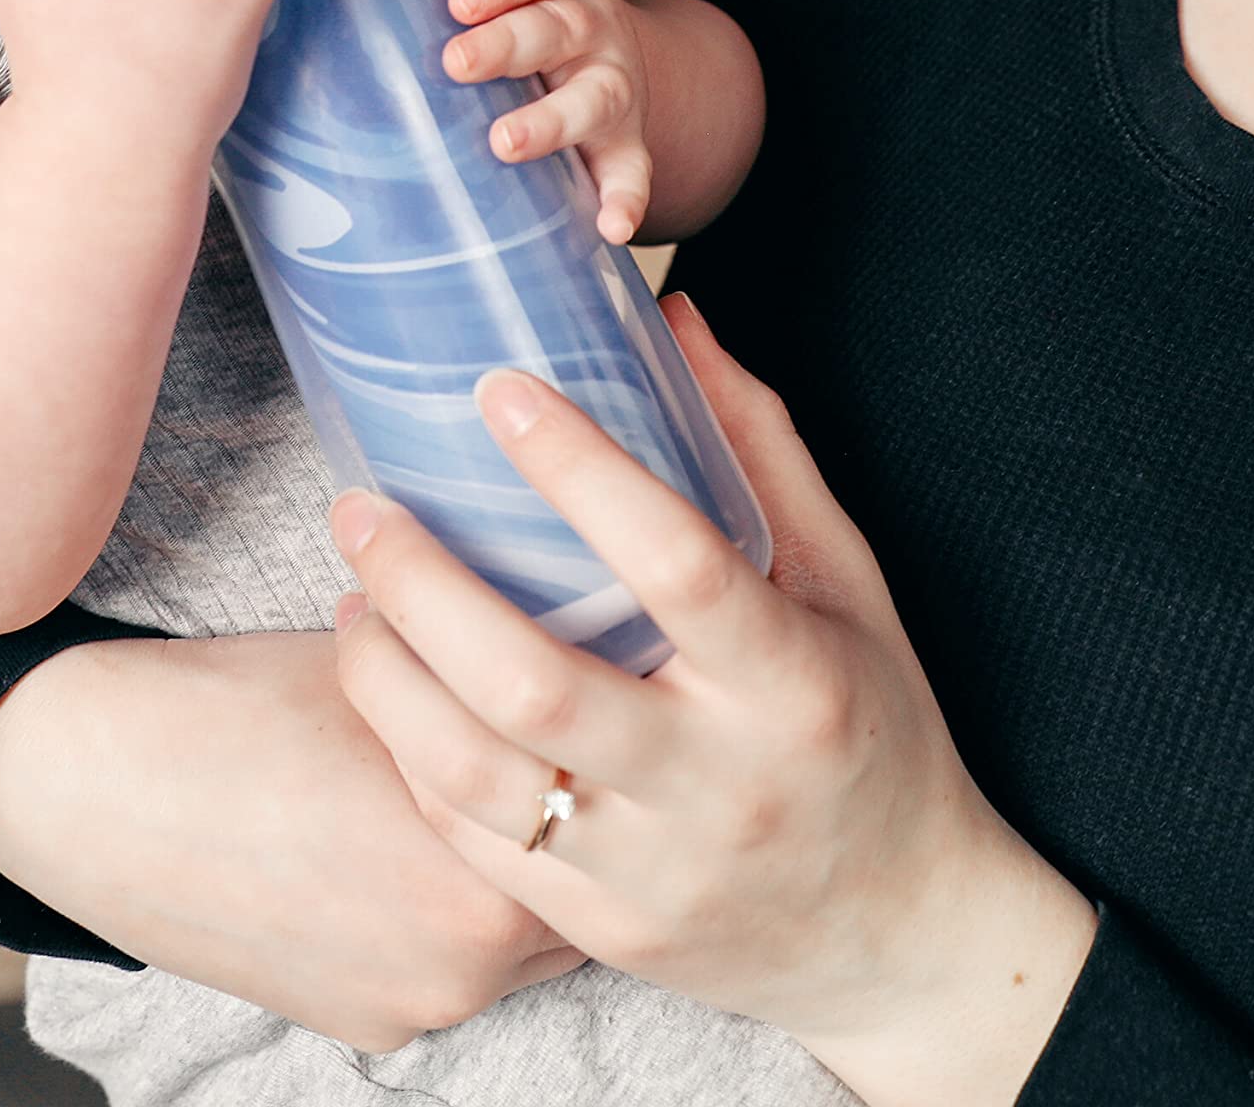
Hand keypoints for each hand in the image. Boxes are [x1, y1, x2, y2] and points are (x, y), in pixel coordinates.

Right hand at [0, 630, 586, 1053]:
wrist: (98, 781)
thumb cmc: (247, 705)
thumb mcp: (401, 682)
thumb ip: (488, 694)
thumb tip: (567, 654)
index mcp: (482, 870)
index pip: (602, 817)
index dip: (603, 755)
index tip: (606, 714)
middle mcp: (462, 966)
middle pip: (573, 888)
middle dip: (571, 826)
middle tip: (564, 753)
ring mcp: (411, 1006)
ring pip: (515, 937)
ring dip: (516, 875)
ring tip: (490, 795)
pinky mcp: (363, 1025)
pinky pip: (448, 967)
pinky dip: (449, 915)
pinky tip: (420, 847)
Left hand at [329, 297, 1096, 1097]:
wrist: (903, 934)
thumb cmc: (874, 723)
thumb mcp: (846, 579)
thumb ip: (759, 446)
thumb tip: (675, 318)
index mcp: (791, 681)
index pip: (676, 562)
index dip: (582, 470)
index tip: (501, 390)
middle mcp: (719, 783)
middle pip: (535, 682)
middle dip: (425, 585)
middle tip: (362, 506)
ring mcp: (652, 870)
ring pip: (476, 778)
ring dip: (389, 677)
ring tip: (350, 597)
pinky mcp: (601, 929)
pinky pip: (475, 847)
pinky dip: (411, 760)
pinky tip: (388, 690)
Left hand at [445, 0, 653, 243]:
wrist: (618, 59)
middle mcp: (589, 25)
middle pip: (552, 30)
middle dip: (507, 44)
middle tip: (456, 60)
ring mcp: (610, 86)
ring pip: (588, 102)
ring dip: (550, 122)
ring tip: (508, 143)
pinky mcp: (624, 145)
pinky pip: (632, 174)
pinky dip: (627, 200)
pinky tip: (611, 230)